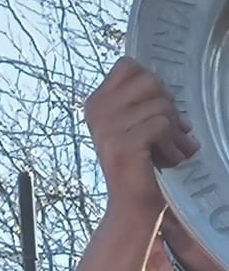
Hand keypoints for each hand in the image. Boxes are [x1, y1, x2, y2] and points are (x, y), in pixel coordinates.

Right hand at [84, 60, 198, 221]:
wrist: (134, 203)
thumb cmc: (141, 163)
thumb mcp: (136, 124)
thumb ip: (143, 101)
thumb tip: (167, 91)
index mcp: (96, 102)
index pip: (128, 66)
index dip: (151, 84)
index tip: (155, 109)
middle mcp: (97, 111)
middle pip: (150, 81)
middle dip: (168, 107)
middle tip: (167, 133)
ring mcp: (107, 127)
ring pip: (161, 106)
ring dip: (173, 132)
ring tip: (169, 150)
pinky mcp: (123, 142)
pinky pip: (162, 126)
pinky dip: (172, 145)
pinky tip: (166, 160)